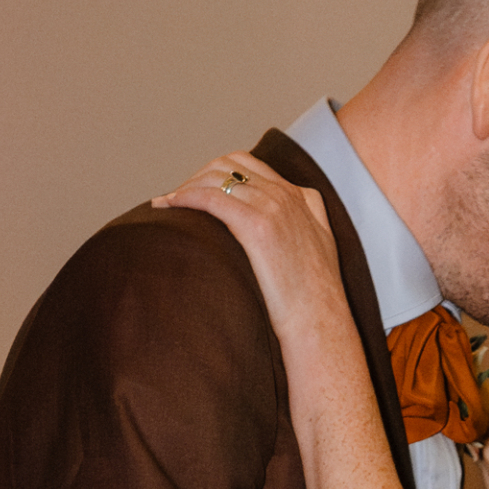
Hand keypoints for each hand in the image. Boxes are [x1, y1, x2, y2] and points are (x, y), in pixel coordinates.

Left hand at [154, 154, 347, 339]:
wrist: (321, 323)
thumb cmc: (314, 301)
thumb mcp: (319, 251)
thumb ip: (302, 226)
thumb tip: (274, 227)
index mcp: (302, 198)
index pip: (249, 165)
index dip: (216, 174)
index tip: (196, 192)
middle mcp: (287, 195)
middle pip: (229, 165)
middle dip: (198, 176)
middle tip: (177, 199)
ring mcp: (274, 207)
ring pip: (216, 177)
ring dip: (185, 186)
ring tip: (166, 204)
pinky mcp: (258, 226)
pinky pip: (210, 197)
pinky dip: (184, 196)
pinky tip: (168, 206)